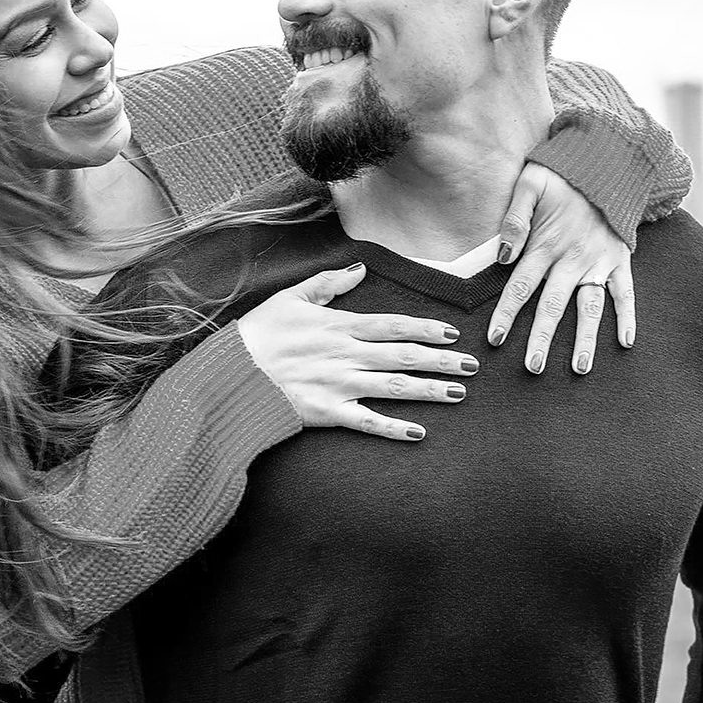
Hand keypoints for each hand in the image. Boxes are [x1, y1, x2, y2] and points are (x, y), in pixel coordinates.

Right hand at [237, 263, 478, 441]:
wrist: (231, 372)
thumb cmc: (259, 332)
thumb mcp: (291, 296)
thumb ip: (328, 283)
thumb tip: (359, 269)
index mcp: (340, 326)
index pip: (393, 325)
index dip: (425, 328)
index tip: (452, 332)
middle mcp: (347, 355)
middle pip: (404, 357)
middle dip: (441, 361)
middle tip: (472, 367)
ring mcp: (339, 385)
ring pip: (394, 388)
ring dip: (429, 391)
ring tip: (457, 394)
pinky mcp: (327, 412)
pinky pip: (366, 422)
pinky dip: (393, 429)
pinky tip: (418, 433)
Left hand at [488, 163, 635, 374]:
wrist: (609, 160)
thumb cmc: (562, 174)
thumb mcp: (530, 183)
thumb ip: (514, 218)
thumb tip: (502, 256)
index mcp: (546, 243)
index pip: (520, 286)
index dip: (507, 314)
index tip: (496, 340)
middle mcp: (573, 258)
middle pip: (553, 306)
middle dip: (542, 339)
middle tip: (533, 368)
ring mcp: (599, 262)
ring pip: (590, 307)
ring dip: (586, 339)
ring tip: (580, 368)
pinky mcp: (621, 260)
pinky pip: (626, 293)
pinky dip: (628, 317)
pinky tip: (626, 342)